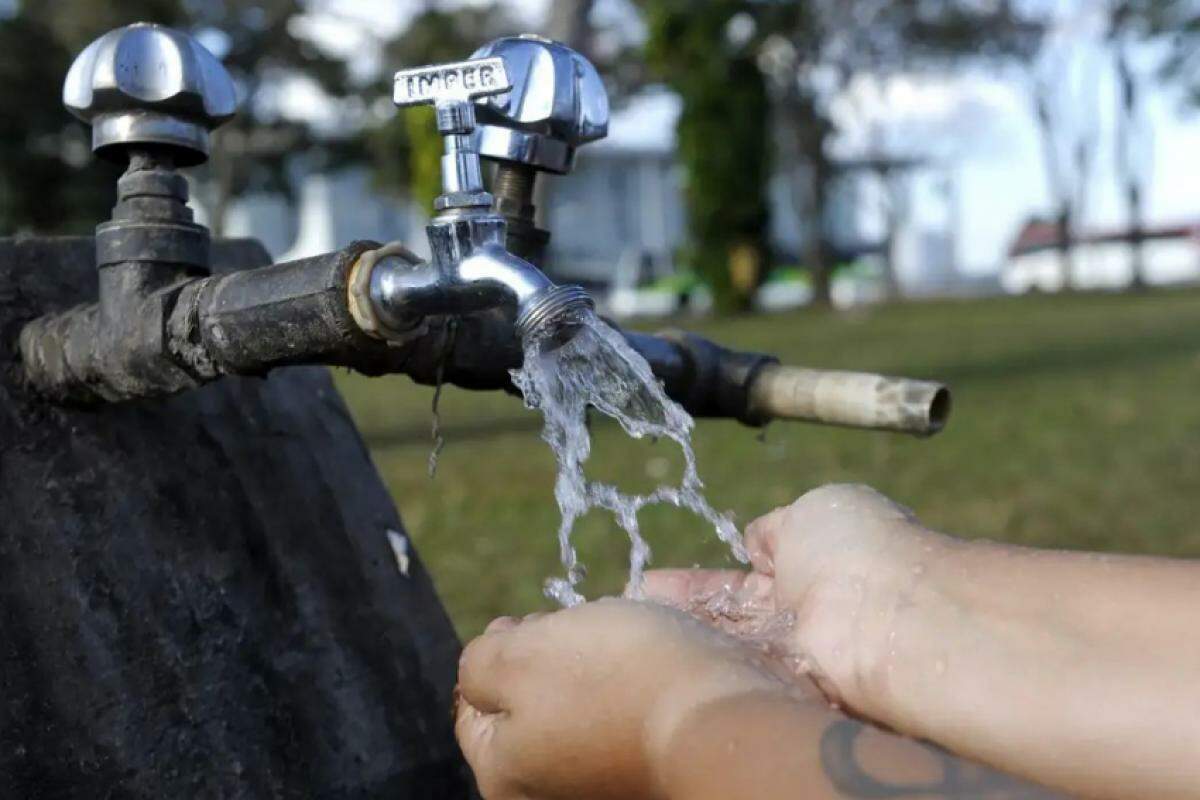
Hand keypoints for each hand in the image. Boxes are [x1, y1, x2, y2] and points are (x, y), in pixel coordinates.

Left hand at [454, 598, 805, 799]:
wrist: (724, 719)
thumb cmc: (613, 680)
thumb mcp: (518, 656)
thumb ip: (479, 662)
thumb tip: (481, 669)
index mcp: (504, 775)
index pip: (472, 709)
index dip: (495, 652)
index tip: (524, 620)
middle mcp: (550, 794)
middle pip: (528, 710)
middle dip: (545, 659)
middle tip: (574, 626)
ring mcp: (603, 787)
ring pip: (579, 710)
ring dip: (591, 671)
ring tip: (618, 641)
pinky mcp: (649, 773)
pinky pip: (625, 721)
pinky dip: (631, 690)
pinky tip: (650, 667)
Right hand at [643, 483, 954, 715]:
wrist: (890, 616)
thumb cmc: (858, 549)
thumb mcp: (814, 510)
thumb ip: (778, 528)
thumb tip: (756, 540)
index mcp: (815, 560)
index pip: (748, 573)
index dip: (703, 580)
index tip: (655, 581)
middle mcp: (803, 612)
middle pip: (730, 614)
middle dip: (683, 609)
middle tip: (633, 605)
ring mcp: (793, 653)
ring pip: (728, 643)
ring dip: (684, 634)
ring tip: (631, 628)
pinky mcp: (786, 688)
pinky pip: (735, 672)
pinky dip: (699, 661)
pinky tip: (656, 655)